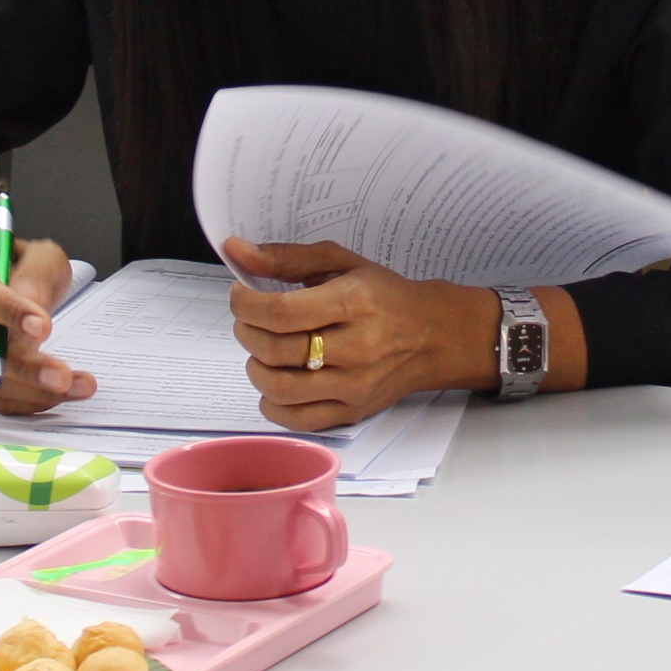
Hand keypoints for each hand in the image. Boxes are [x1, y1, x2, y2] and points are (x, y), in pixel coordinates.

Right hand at [0, 227, 86, 413]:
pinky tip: (64, 394)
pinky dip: (31, 400)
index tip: (44, 327)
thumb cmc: (16, 267)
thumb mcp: (37, 257)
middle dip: (23, 365)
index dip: (10, 312)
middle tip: (62, 376)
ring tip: (79, 386)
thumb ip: (36, 276)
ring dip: (34, 390)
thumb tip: (34, 309)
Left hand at [223, 237, 497, 428]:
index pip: (280, 312)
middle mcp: (356, 347)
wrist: (433, 336)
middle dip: (246, 331)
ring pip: (280, 388)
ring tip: (261, 349)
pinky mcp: (353, 411)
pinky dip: (272, 403)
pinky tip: (276, 381)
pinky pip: (296, 420)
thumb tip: (237, 251)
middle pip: (275, 349)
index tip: (240, 295)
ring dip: (255, 367)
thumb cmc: (385, 296)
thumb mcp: (342, 262)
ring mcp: (355, 385)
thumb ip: (287, 258)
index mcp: (353, 302)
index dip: (246, 305)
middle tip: (248, 320)